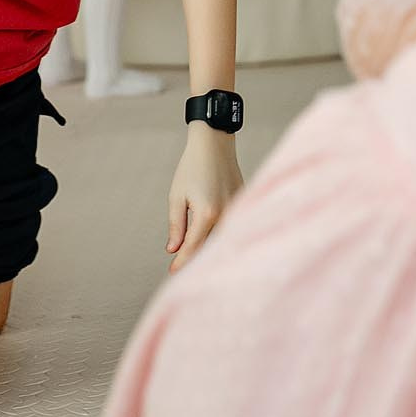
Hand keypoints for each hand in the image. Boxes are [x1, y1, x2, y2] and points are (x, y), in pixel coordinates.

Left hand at [166, 128, 243, 272]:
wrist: (214, 143)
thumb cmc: (191, 167)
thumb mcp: (177, 196)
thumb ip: (177, 225)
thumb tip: (173, 250)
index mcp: (206, 214)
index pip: (193, 247)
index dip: (182, 262)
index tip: (173, 273)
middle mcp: (224, 215)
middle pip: (210, 247)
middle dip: (197, 260)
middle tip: (183, 271)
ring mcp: (236, 209)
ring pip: (222, 238)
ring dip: (210, 249)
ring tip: (197, 260)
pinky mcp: (242, 203)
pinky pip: (231, 226)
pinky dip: (221, 235)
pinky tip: (213, 241)